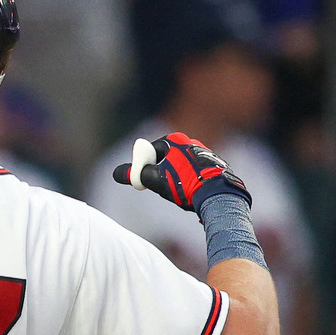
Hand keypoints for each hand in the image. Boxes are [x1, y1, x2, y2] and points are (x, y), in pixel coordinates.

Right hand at [112, 133, 250, 215]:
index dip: (143, 166)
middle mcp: (191, 142)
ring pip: (181, 166)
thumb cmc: (184, 184)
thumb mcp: (154, 179)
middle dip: (160, 172)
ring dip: (176, 178)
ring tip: (179, 192)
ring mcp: (205, 153)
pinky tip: (193, 193)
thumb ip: (135, 174)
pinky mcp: (216, 164)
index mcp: (175, 140)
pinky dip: (190, 181)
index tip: (144, 180)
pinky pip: (196, 172)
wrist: (218, 194)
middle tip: (160, 188)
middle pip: (165, 158)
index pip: (150, 151)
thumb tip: (117, 173)